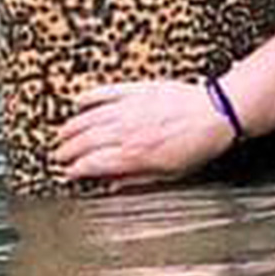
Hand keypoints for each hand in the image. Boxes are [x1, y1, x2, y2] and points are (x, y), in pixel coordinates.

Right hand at [52, 78, 234, 184]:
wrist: (215, 113)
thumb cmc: (197, 146)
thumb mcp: (168, 174)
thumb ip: (136, 179)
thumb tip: (113, 185)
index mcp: (133, 155)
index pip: (94, 164)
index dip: (77, 170)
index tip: (69, 173)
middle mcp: (126, 132)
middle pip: (87, 142)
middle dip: (68, 150)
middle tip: (59, 155)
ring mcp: (130, 109)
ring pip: (91, 119)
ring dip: (73, 127)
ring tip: (62, 134)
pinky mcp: (138, 90)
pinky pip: (107, 92)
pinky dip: (91, 97)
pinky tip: (80, 101)